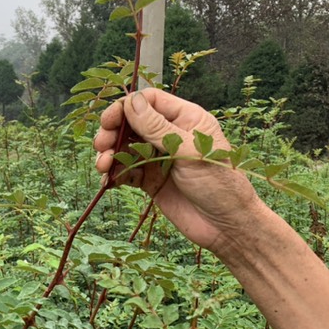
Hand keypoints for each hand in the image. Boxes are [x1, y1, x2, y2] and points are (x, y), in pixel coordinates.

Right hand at [93, 89, 261, 251]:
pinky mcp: (151, 181)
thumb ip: (158, 128)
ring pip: (125, 147)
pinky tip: (108, 180)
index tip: (108, 121)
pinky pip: (126, 172)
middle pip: (131, 123)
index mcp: (186, 119)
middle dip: (112, 132)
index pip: (149, 101)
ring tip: (103, 166)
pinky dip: (114, 174)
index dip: (126, 107)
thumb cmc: (220, 184)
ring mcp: (158, 158)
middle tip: (101, 145)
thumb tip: (131, 102)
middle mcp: (170, 135)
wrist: (227, 227)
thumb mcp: (188, 151)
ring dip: (109, 154)